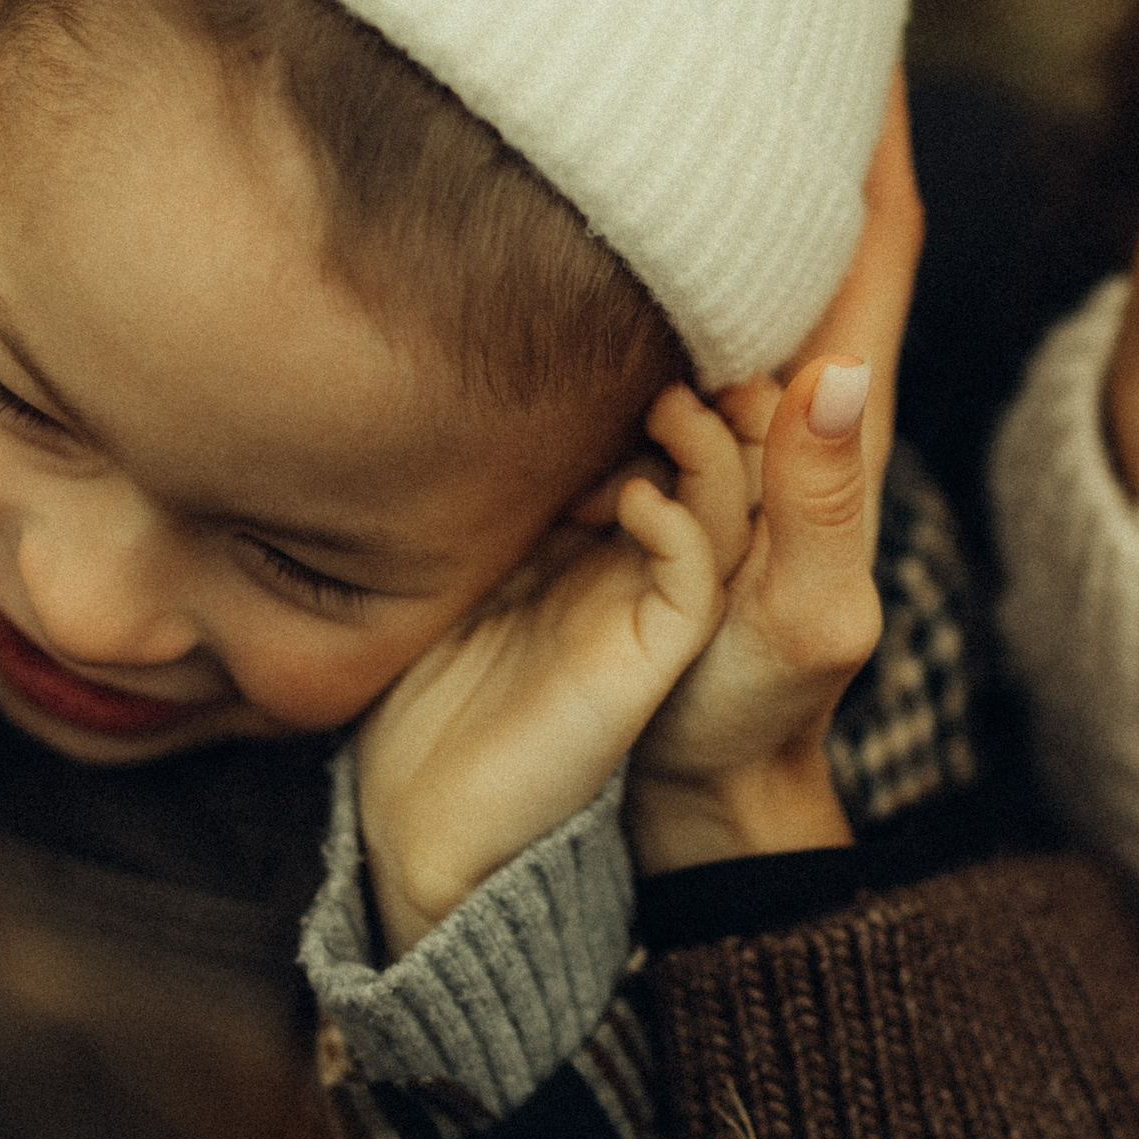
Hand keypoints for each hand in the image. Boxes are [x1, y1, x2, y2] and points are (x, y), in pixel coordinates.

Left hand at [355, 385, 739, 955]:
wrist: (422, 821)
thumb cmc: (418, 692)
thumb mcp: (443, 559)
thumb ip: (469, 483)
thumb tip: (439, 376)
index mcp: (590, 535)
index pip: (650, 432)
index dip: (658, 371)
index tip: (629, 317)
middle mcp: (628, 565)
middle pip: (707, 456)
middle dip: (705, 392)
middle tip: (679, 338)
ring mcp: (640, 612)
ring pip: (720, 509)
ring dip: (704, 449)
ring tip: (671, 401)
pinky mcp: (642, 662)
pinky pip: (690, 585)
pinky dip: (679, 530)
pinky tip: (637, 498)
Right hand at [624, 76, 922, 874]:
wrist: (683, 809)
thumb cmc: (748, 724)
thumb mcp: (801, 625)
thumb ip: (815, 507)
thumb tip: (830, 374)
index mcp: (834, 425)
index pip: (870, 247)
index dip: (876, 137)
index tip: (866, 25)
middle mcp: (780, 407)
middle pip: (800, 229)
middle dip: (797, 119)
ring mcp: (715, 431)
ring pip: (722, 273)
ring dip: (712, 177)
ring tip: (679, 66)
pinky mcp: (648, 462)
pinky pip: (651, 335)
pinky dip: (641, 263)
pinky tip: (596, 206)